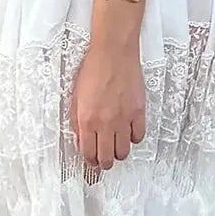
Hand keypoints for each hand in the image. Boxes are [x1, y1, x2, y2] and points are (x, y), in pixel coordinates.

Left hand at [71, 40, 145, 169]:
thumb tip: (82, 139)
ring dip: (119, 153)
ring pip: (123, 152)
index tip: (91, 160)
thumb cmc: (94, 69)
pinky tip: (129, 133)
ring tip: (116, 148)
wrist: (113, 53)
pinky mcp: (138, 113)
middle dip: (104, 163)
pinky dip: (133, 138)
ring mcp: (123, 119)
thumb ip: (78, 121)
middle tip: (104, 160)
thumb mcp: (76, 97)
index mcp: (86, 119)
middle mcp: (105, 123)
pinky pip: (138, 137)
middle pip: (107, 157)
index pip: (89, 153)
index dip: (90, 161)